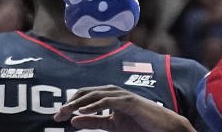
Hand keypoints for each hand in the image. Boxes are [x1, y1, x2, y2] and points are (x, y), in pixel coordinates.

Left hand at [54, 87, 191, 131]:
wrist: (163, 128)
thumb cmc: (139, 126)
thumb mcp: (112, 125)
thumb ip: (94, 121)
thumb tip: (74, 120)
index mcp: (109, 97)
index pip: (86, 97)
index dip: (71, 104)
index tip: (59, 116)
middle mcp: (113, 92)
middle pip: (87, 93)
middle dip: (71, 102)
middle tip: (58, 114)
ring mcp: (121, 95)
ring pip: (95, 95)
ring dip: (79, 103)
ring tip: (66, 112)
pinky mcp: (128, 101)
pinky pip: (107, 102)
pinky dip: (94, 106)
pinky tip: (82, 112)